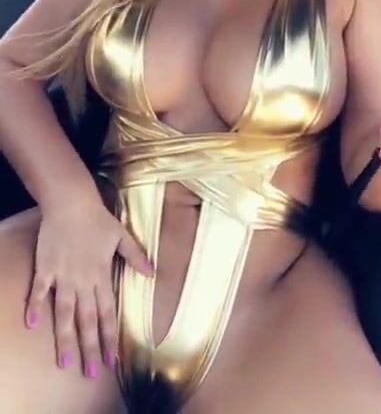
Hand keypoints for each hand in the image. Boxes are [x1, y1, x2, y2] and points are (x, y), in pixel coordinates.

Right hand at [25, 199, 152, 377]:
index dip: (109, 337)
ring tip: (65, 360)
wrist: (72, 203)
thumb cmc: (99, 220)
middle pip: (86, 320)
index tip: (111, 359)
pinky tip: (32, 325)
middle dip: (89, 348)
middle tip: (89, 372)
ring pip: (64, 313)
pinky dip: (36, 307)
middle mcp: (83, 281)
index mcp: (102, 275)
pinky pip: (39, 291)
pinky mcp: (45, 268)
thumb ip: (136, 257)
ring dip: (65, 337)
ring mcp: (62, 276)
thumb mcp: (123, 237)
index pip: (107, 313)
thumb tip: (153, 273)